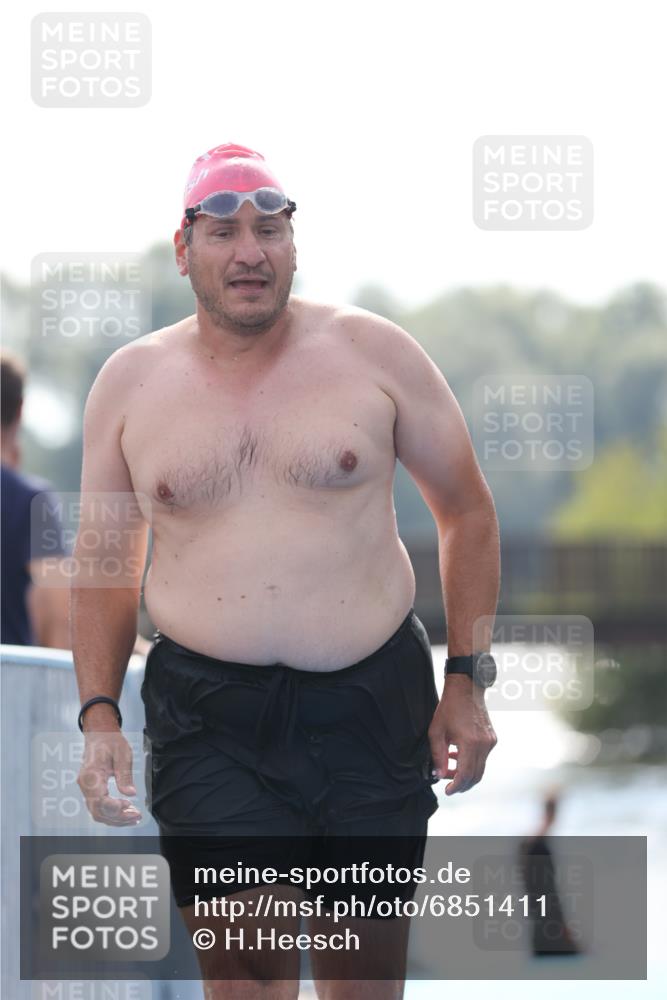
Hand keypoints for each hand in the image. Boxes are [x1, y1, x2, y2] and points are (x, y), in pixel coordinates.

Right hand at [77, 722, 141, 825]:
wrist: (100, 735)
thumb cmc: (110, 741)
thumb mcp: (123, 753)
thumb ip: (125, 774)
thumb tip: (130, 793)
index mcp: (91, 773)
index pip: (99, 799)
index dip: (114, 808)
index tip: (129, 806)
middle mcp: (86, 784)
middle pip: (98, 811)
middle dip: (118, 818)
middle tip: (137, 816)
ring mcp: (87, 789)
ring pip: (98, 813)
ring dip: (117, 819)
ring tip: (135, 816)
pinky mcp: (92, 791)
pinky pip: (100, 808)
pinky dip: (113, 814)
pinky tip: (127, 812)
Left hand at [427, 674, 496, 794]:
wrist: (466, 689)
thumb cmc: (449, 708)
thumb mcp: (436, 732)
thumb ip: (437, 756)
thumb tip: (438, 775)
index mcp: (469, 743)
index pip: (465, 775)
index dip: (456, 786)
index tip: (447, 791)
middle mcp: (484, 745)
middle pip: (476, 776)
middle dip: (461, 784)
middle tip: (448, 784)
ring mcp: (490, 742)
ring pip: (480, 768)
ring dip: (466, 773)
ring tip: (449, 768)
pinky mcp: (492, 739)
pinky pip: (483, 758)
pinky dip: (471, 762)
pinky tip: (456, 755)